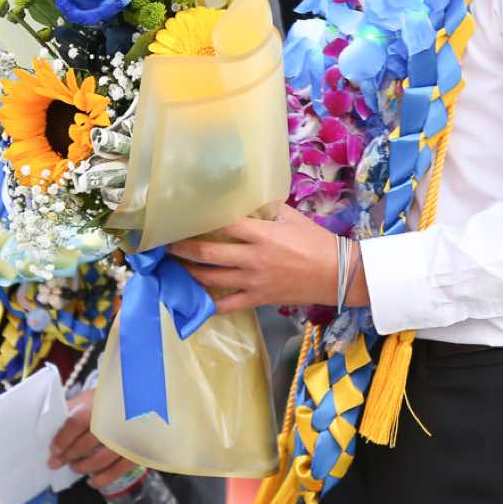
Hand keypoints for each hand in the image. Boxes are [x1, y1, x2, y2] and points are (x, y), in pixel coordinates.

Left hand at [49, 387, 135, 490]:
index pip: (76, 423)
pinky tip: (92, 481)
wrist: (147, 400)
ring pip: (100, 460)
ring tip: (74, 467)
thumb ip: (73, 407)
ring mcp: (127, 439)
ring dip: (82, 467)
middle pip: (85, 444)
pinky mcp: (137, 452)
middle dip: (68, 456)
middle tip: (56, 463)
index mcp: (101, 404)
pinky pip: (117, 471)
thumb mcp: (93, 396)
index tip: (54, 450)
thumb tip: (50, 425)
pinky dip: (102, 479)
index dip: (62, 439)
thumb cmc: (114, 399)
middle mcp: (114, 422)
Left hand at [170, 204, 350, 313]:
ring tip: (173, 267)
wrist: (338, 274)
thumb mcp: (291, 217)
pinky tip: (194, 302)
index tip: (182, 217)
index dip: (198, 220)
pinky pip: (228, 305)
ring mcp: (253, 281)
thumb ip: (267, 208)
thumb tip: (245, 198)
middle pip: (207, 253)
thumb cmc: (316, 242)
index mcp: (261, 234)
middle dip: (183, 248)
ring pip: (211, 278)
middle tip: (164, 244)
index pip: (222, 224)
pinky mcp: (258, 299)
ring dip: (189, 273)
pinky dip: (209, 305)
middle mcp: (252, 258)